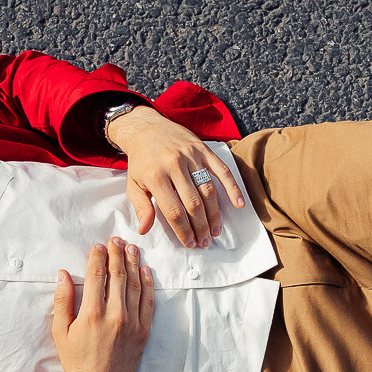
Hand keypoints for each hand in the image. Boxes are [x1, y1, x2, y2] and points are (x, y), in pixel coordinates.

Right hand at [49, 238, 155, 371]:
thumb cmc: (76, 360)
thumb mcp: (60, 332)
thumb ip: (62, 300)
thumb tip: (63, 274)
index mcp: (92, 314)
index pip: (97, 276)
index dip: (98, 257)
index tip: (99, 245)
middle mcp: (115, 315)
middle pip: (118, 275)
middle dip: (117, 254)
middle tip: (117, 240)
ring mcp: (132, 323)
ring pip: (135, 285)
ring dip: (134, 263)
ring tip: (132, 248)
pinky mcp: (144, 331)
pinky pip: (148, 301)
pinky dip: (148, 283)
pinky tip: (146, 270)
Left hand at [105, 105, 245, 247]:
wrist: (146, 128)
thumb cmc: (141, 161)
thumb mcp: (133, 184)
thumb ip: (141, 207)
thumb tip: (144, 230)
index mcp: (155, 176)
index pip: (174, 211)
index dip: (184, 230)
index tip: (190, 243)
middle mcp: (174, 165)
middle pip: (194, 203)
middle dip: (201, 226)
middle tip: (205, 242)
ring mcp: (191, 156)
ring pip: (208, 190)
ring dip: (214, 214)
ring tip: (215, 231)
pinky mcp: (203, 149)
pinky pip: (221, 170)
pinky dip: (232, 187)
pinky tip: (238, 204)